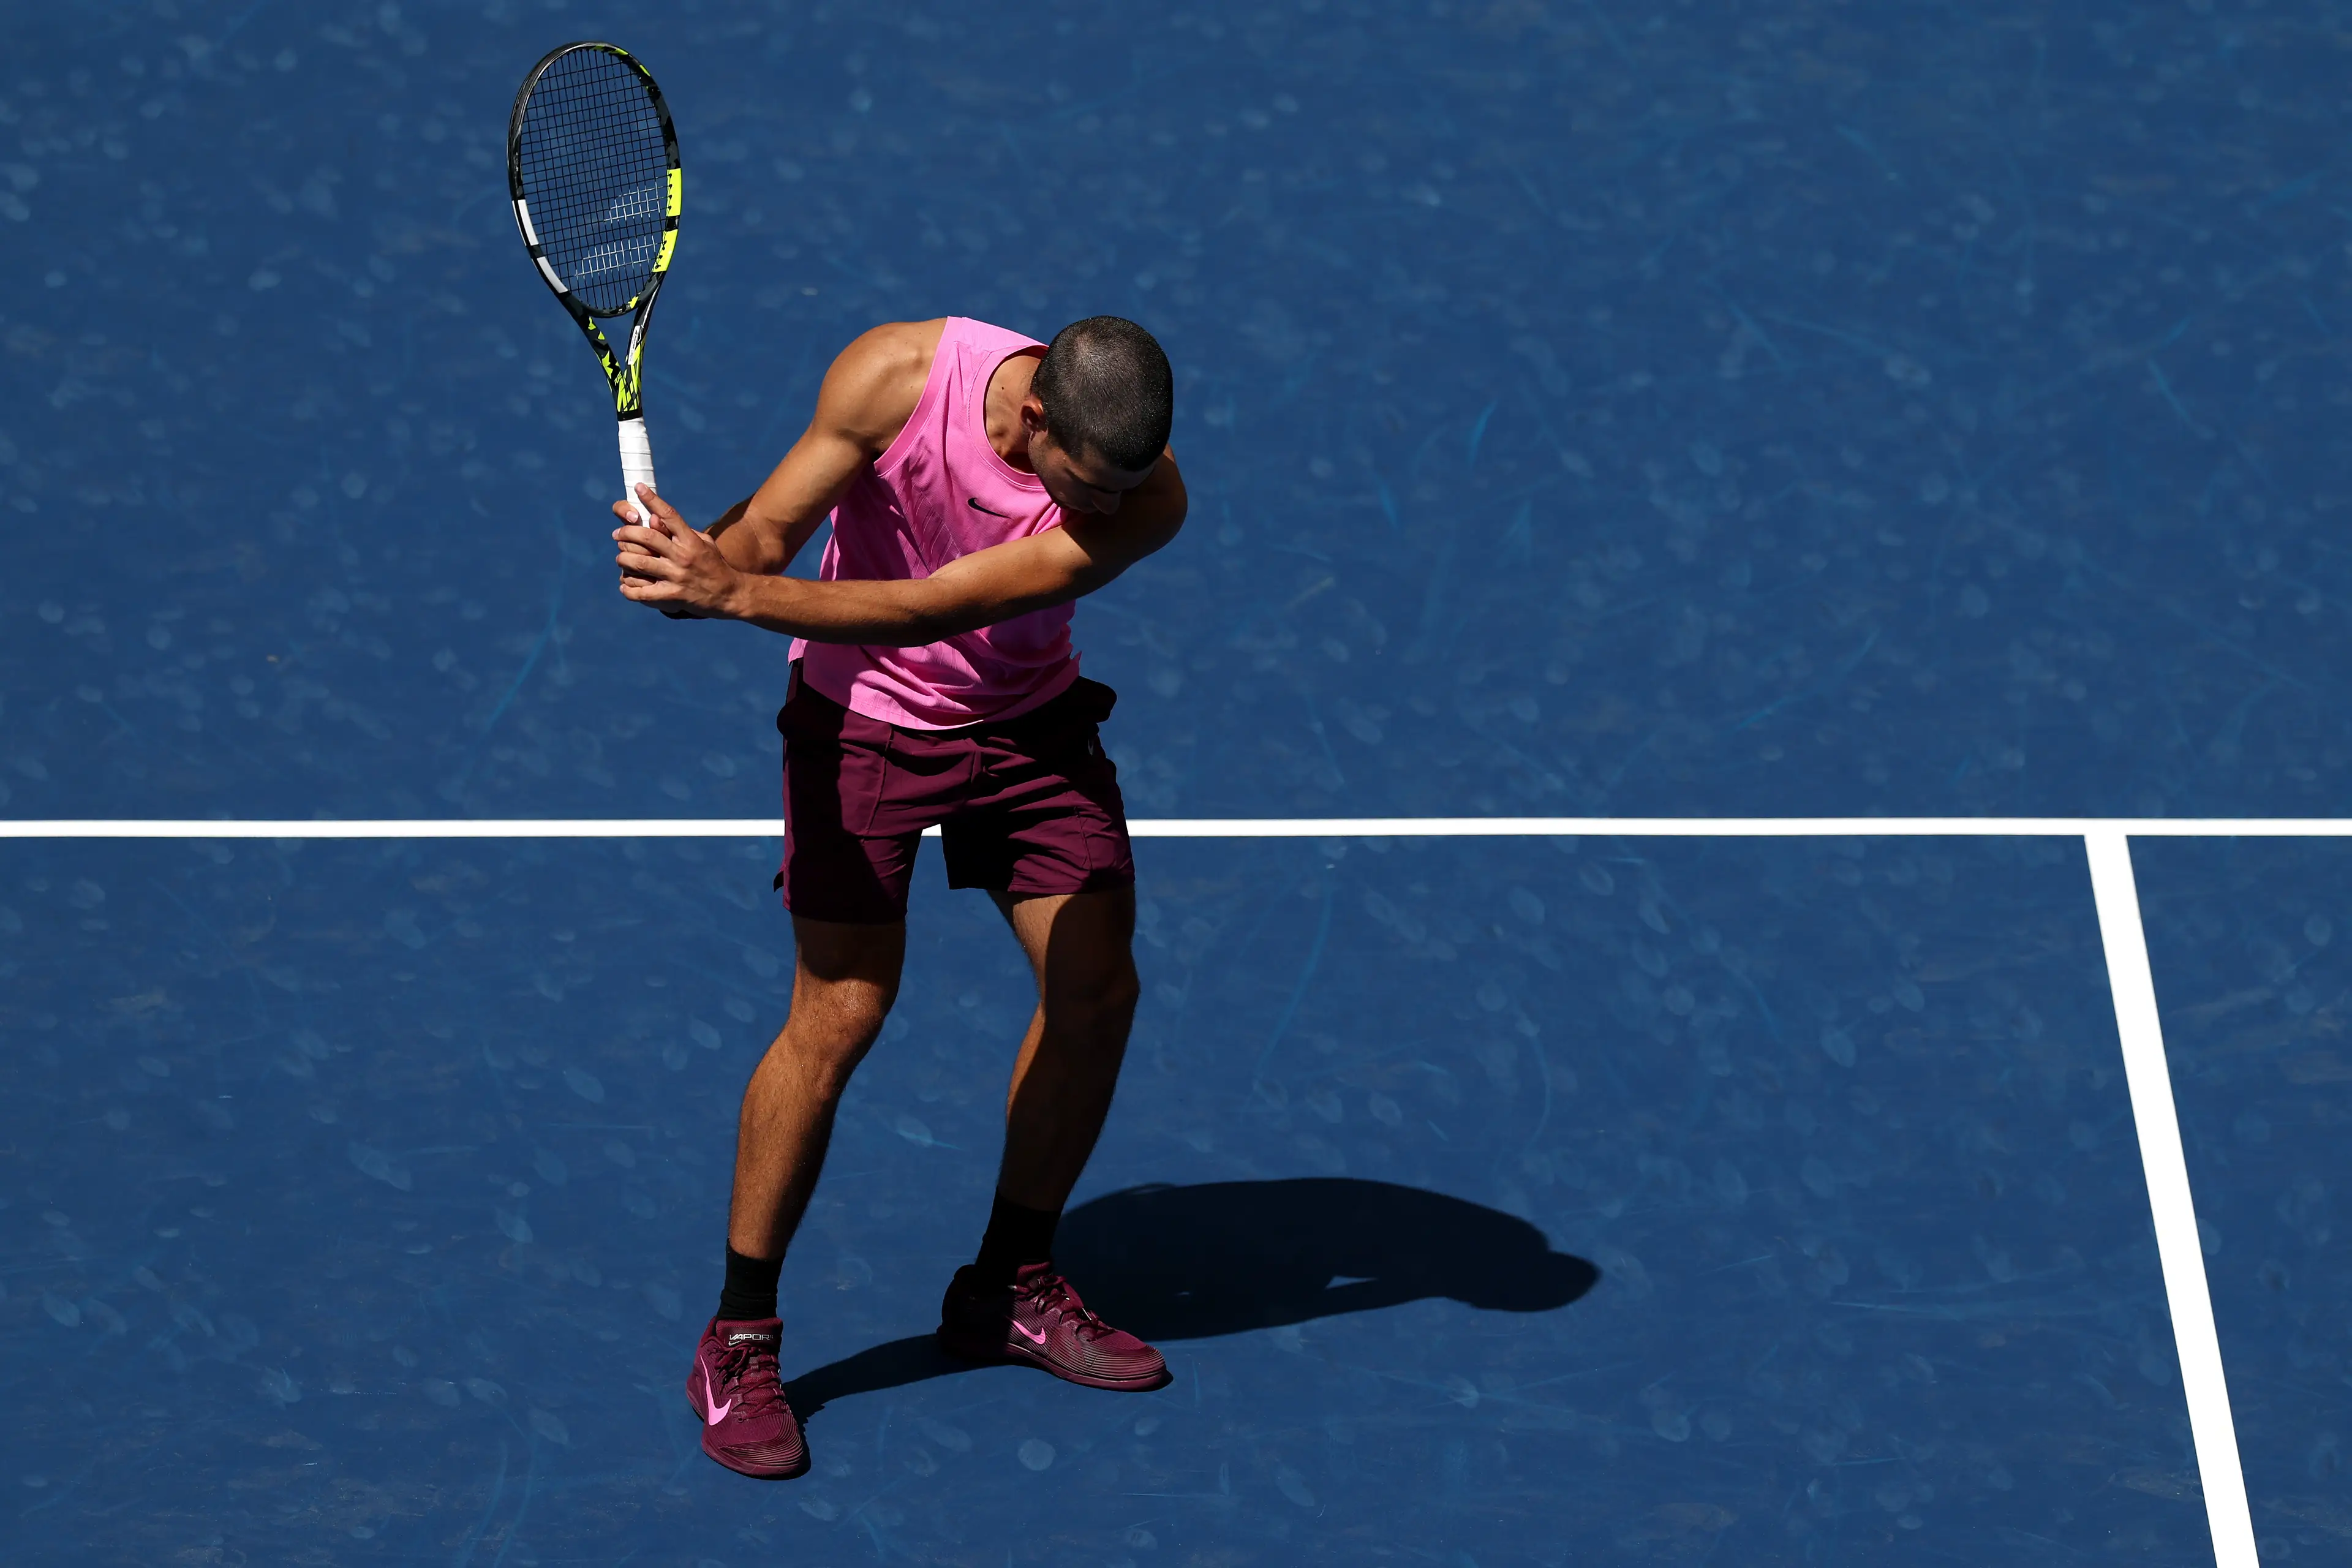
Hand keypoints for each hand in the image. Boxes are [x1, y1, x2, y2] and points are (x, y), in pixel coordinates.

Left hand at [612, 485, 740, 618]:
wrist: (729, 594)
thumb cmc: (714, 565)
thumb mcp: (705, 543)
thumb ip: (684, 532)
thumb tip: (659, 518)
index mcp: (691, 540)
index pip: (669, 514)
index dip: (652, 499)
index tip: (639, 488)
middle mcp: (683, 556)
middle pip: (647, 537)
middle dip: (626, 532)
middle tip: (617, 534)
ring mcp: (677, 577)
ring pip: (639, 563)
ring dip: (624, 558)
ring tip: (621, 558)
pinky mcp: (672, 596)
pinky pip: (642, 593)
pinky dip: (628, 589)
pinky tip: (624, 585)